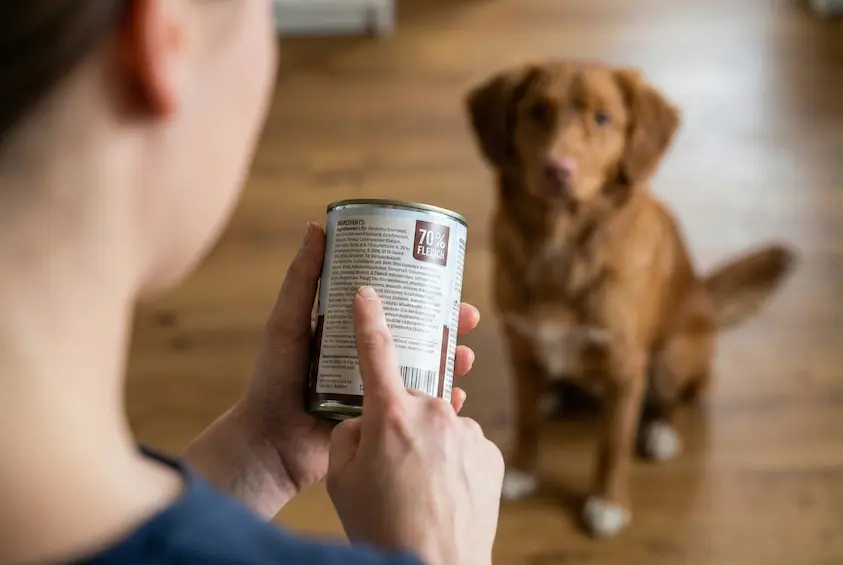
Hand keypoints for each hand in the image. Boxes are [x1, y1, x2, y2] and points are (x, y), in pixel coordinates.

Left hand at [196, 223, 479, 515]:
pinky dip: (440, 403)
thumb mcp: (286, 325)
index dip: (424, 294)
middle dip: (448, 328)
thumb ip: (301, 282)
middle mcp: (368, 360)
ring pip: (425, 372)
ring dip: (451, 363)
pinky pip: (417, 410)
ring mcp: (377, 392)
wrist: (267, 446)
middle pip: (419, 338)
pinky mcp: (382, 422)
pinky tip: (456, 396)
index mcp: (350, 334)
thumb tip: (316, 227)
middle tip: (469, 319)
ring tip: (465, 357)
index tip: (448, 282)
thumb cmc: (271, 381)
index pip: (395, 308)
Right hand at [326, 287, 503, 564]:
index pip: (375, 351)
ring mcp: (468, 431)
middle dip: (398, 421)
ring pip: (439, 425)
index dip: (368, 317)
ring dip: (427, 445)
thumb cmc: (382, 525)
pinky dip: (451, 461)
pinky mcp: (490, 452)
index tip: (368, 290)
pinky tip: (443, 493)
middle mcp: (434, 413)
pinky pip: (463, 444)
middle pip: (410, 400)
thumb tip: (366, 420)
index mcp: (391, 415)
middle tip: (390, 465)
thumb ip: (349, 434)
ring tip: (417, 489)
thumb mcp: (342, 479)